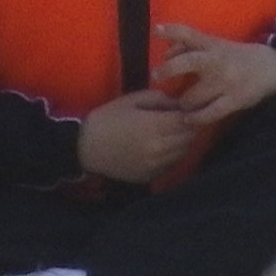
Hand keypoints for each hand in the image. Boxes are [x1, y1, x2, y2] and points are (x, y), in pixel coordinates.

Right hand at [77, 89, 206, 184]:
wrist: (84, 148)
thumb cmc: (107, 119)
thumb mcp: (133, 100)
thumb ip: (160, 98)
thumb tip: (179, 103)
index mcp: (156, 126)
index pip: (189, 121)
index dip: (192, 113)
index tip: (188, 107)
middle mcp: (160, 148)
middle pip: (190, 137)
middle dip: (190, 126)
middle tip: (181, 119)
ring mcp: (155, 165)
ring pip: (183, 152)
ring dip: (183, 141)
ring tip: (172, 132)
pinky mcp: (150, 176)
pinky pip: (171, 164)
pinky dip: (173, 155)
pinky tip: (162, 146)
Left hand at [151, 25, 275, 127]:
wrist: (273, 67)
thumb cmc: (238, 56)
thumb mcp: (217, 45)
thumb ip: (191, 46)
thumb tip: (166, 52)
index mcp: (213, 45)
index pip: (191, 34)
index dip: (172, 31)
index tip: (156, 30)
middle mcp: (218, 61)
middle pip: (188, 62)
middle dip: (168, 70)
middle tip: (156, 76)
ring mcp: (226, 82)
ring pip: (192, 96)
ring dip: (183, 102)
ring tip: (183, 104)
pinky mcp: (234, 100)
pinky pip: (208, 113)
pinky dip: (195, 118)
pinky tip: (188, 118)